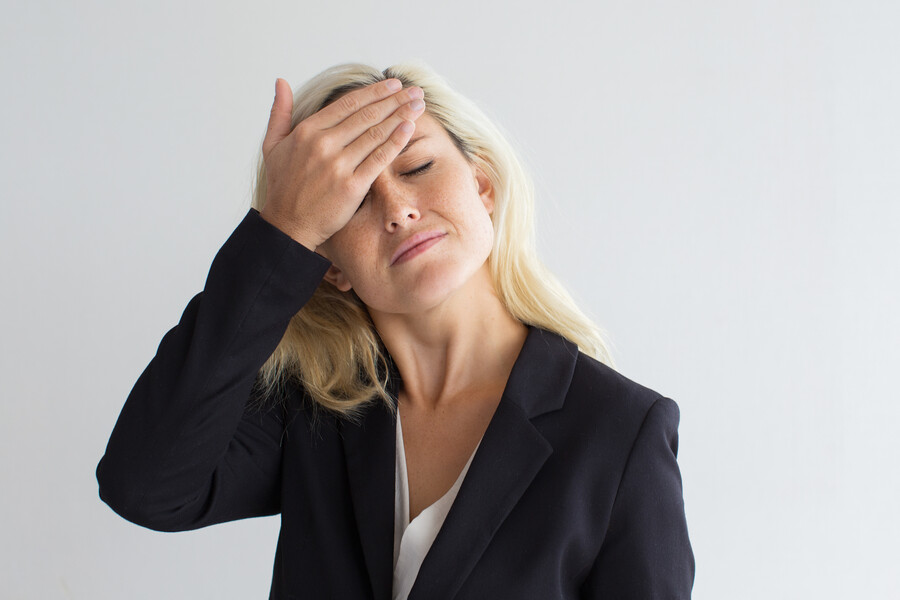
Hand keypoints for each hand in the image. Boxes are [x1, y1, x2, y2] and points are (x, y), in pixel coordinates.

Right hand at [259, 77, 426, 250]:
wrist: (288, 225)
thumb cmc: (282, 187)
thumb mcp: (273, 145)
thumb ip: (279, 112)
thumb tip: (281, 81)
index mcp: (307, 131)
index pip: (348, 104)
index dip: (374, 92)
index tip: (393, 85)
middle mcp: (323, 144)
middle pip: (367, 115)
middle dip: (394, 100)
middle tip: (415, 91)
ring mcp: (337, 165)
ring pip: (375, 133)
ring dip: (400, 116)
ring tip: (418, 105)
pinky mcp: (351, 186)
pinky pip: (378, 159)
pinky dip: (395, 141)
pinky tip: (409, 128)